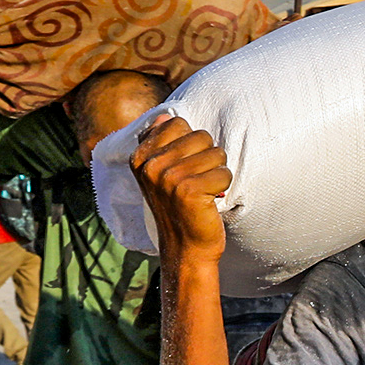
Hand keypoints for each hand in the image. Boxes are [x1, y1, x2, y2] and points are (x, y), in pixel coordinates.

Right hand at [128, 114, 233, 267]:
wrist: (186, 248)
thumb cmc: (179, 207)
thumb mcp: (162, 173)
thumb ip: (161, 143)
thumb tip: (165, 116)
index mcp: (140, 156)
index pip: (178, 123)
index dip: (192, 143)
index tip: (184, 167)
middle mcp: (150, 165)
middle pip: (201, 136)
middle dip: (208, 157)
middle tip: (196, 181)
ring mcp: (167, 178)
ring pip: (216, 153)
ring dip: (217, 172)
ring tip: (203, 191)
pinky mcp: (187, 191)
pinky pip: (224, 173)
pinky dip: (223, 186)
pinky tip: (210, 200)